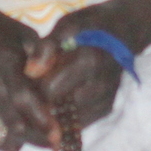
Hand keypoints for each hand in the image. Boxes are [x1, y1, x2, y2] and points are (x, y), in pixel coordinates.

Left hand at [26, 3, 138, 130]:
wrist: (125, 31)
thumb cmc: (91, 25)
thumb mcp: (67, 25)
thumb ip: (47, 47)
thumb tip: (30, 72)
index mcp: (89, 62)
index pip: (49, 90)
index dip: (32, 87)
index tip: (26, 79)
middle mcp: (100, 87)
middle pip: (56, 111)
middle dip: (38, 106)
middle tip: (28, 93)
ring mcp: (104, 101)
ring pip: (65, 124)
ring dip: (48, 117)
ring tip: (39, 100)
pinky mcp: (106, 110)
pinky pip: (77, 125)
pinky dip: (62, 119)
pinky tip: (54, 104)